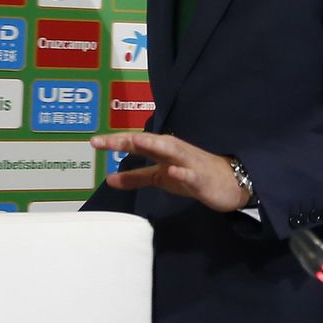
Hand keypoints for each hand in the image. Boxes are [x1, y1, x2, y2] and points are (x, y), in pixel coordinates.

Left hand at [92, 132, 250, 212]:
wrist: (229, 182)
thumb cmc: (191, 175)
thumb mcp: (159, 177)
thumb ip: (135, 177)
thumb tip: (108, 178)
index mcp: (162, 149)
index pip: (135, 144)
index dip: (115, 142)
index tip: (93, 142)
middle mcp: (173, 151)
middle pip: (148, 143)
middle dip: (128, 140)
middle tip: (105, 140)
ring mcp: (188, 163)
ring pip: (171, 152)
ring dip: (154, 145)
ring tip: (137, 141)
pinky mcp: (201, 178)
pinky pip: (191, 175)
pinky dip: (182, 172)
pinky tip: (173, 172)